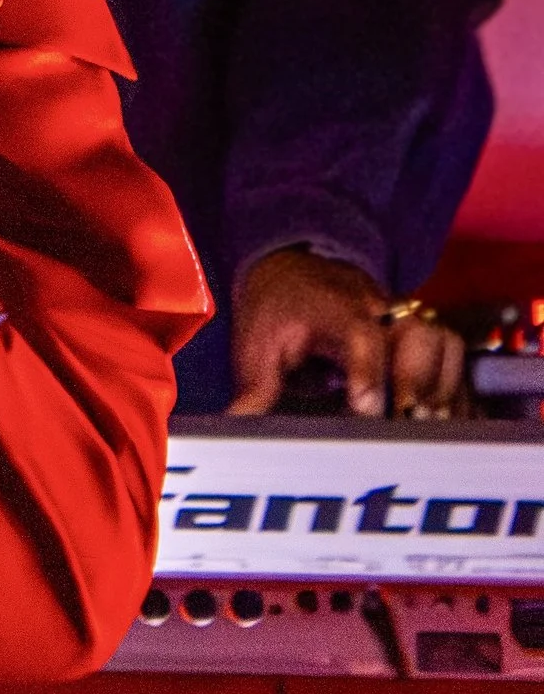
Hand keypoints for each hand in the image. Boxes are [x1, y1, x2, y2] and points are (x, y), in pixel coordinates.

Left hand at [229, 248, 465, 419]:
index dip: (368, 368)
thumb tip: (237, 426)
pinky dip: (456, 391)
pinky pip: (454, 360)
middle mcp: (380, 310)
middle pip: (420, 333)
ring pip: (446, 342)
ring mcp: (406, 320)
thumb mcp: (257, 340)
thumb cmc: (277, 309)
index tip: (365, 406)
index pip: (362, 332)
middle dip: (418, 380)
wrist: (295, 266)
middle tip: (407, 421)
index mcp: (337, 308)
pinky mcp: (421, 336)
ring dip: (442, 386)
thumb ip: (255, 385)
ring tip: (429, 427)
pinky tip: (447, 427)